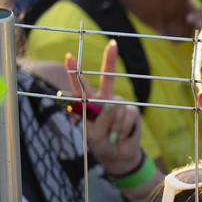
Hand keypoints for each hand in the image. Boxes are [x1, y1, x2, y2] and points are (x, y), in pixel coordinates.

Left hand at [65, 43, 145, 181]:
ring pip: (116, 107)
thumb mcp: (94, 135)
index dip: (74, 72)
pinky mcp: (132, 111)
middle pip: (108, 78)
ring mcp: (119, 104)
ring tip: (112, 136)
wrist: (119, 156)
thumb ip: (100, 121)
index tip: (68, 57)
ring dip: (113, 125)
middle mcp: (104, 100)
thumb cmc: (102, 144)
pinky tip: (121, 135)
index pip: (80, 87)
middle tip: (113, 45)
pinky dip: (123, 128)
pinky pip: (127, 115)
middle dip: (110, 61)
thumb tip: (110, 105)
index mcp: (89, 104)